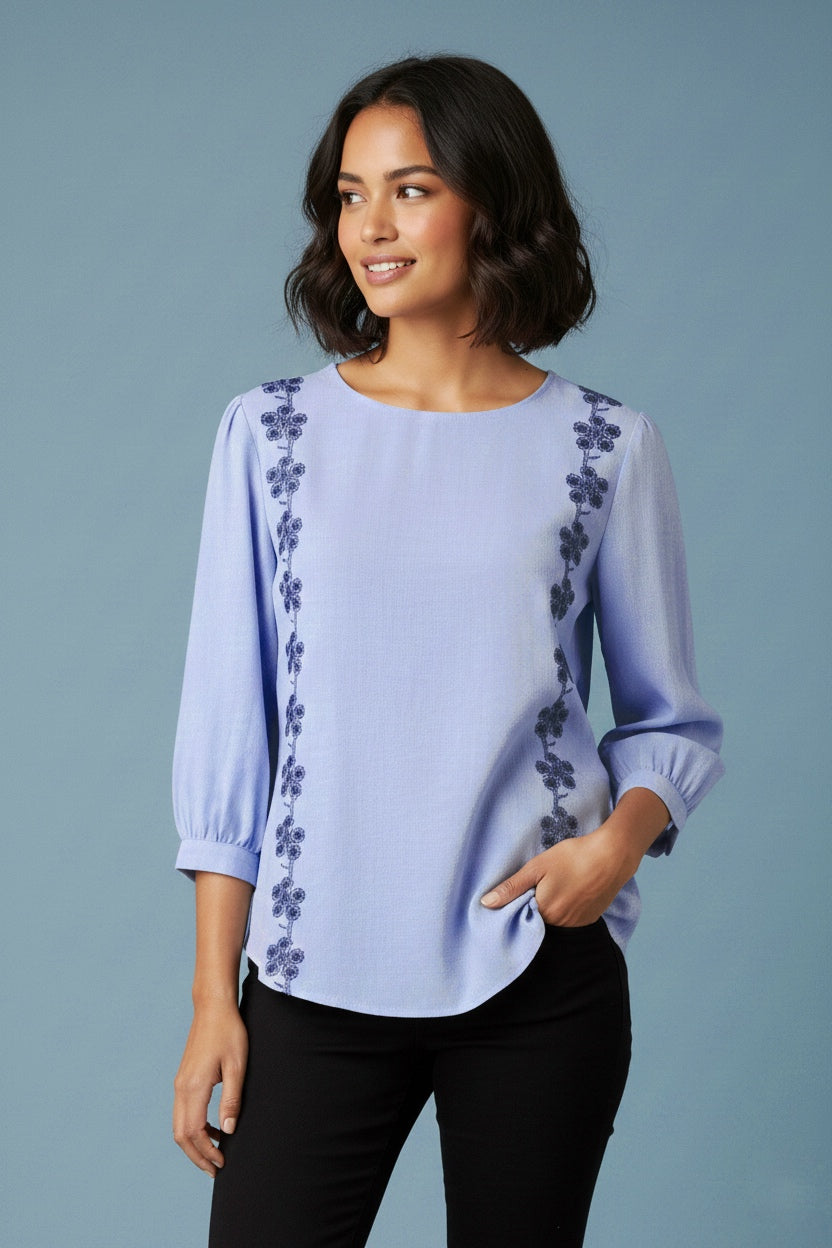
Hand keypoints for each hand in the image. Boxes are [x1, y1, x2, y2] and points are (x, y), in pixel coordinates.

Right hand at [173, 1000, 247, 1175]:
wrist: (213, 1007)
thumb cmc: (229, 1032)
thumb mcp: (237, 1065)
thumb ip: (231, 1099)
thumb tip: (228, 1131)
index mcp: (194, 1087)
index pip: (193, 1133)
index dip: (206, 1152)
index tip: (222, 1163)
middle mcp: (181, 1088)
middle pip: (181, 1135)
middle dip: (197, 1156)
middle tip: (217, 1169)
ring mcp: (179, 1083)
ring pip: (179, 1125)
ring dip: (195, 1143)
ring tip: (216, 1153)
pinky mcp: (183, 1079)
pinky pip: (183, 1112)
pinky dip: (194, 1128)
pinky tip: (215, 1129)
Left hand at [480, 788, 670, 925]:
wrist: (612, 855)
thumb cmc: (573, 857)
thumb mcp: (537, 866)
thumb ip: (511, 887)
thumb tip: (486, 904)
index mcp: (545, 913)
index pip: (521, 920)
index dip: (517, 908)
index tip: (516, 896)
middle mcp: (561, 925)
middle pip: (538, 922)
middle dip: (533, 909)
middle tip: (538, 887)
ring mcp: (578, 924)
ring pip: (554, 922)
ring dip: (550, 911)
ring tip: (555, 888)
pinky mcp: (590, 919)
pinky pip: (570, 921)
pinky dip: (565, 911)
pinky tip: (569, 892)